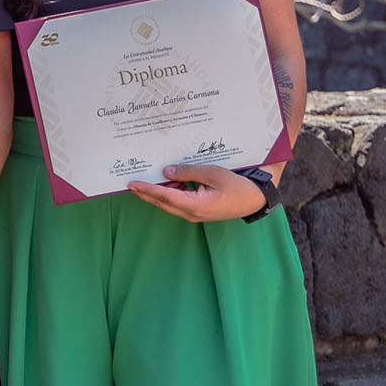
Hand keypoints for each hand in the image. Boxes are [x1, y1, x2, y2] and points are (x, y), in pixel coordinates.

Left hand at [127, 164, 267, 223]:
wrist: (256, 199)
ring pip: (169, 202)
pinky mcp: (198, 210)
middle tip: (130, 182)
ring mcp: (194, 213)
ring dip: (157, 192)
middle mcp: (190, 213)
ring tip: (144, 178)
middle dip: (145, 192)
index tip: (131, 183)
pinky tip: (166, 181)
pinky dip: (169, 192)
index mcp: (193, 205)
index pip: (163, 196)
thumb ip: (188, 172)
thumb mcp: (213, 173)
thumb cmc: (238, 186)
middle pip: (161, 202)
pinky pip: (178, 202)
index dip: (146, 189)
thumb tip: (166, 172)